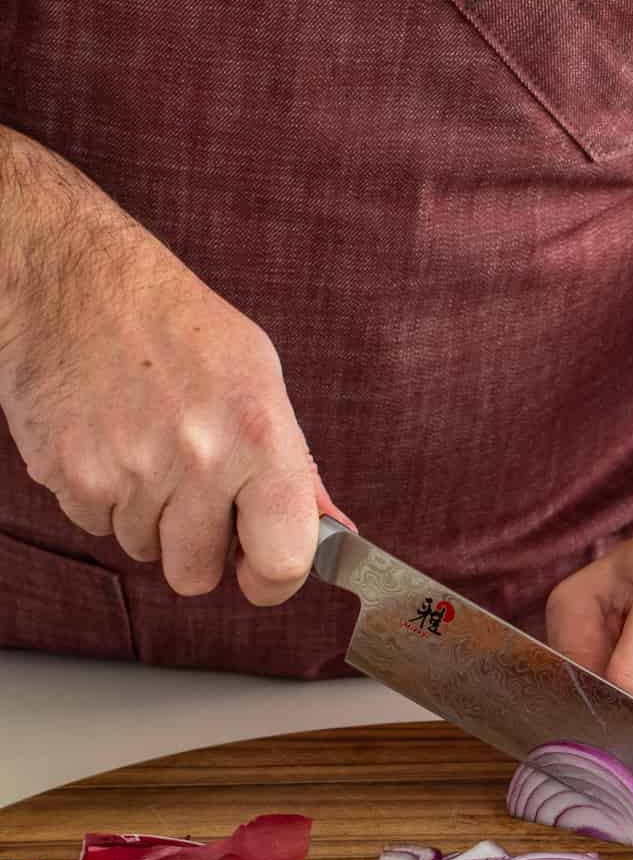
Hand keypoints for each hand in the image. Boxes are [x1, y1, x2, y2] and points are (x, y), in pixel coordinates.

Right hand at [0, 133, 339, 603]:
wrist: (71, 280)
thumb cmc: (171, 322)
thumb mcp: (257, 375)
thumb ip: (295, 465)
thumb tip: (333, 530)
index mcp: (258, 435)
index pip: (284, 560)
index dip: (273, 579)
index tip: (260, 571)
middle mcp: (197, 458)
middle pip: (197, 574)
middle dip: (195, 547)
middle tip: (188, 491)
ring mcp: (128, 470)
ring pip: (143, 549)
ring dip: (145, 514)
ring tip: (143, 444)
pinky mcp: (70, 475)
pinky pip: (95, 525)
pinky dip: (101, 495)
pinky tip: (107, 438)